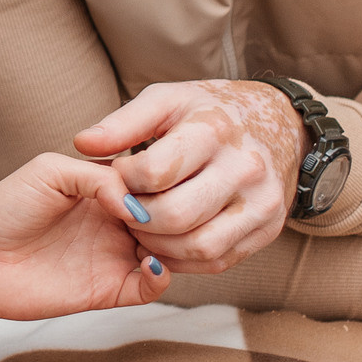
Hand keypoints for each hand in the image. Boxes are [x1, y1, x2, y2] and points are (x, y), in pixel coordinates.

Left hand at [0, 154, 171, 335]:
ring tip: (163, 234)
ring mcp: (115, 255)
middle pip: (170, 215)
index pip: (156, 180)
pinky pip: (150, 287)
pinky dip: (161, 278)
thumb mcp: (50, 170)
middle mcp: (117, 221)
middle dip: (179, 210)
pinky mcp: (109, 289)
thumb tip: (137, 199)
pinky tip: (152, 263)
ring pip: (170, 251)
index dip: (168, 178)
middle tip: (172, 206)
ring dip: (177, 243)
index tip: (168, 175)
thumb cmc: (4, 207)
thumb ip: (97, 175)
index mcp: (106, 187)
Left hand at [73, 80, 304, 273]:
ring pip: (199, 247)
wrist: (279, 125)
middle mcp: (245, 168)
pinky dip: (184, 260)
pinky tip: (165, 242)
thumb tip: (82, 144)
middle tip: (124, 209)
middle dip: (138, 218)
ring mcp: (262, 203)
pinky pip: (218, 261)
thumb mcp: (166, 99)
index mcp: (214, 130)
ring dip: (159, 246)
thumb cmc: (208, 112)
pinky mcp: (268, 230)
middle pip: (176, 215)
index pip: (155, 172)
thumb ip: (122, 123)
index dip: (124, 180)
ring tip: (141, 227)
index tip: (118, 175)